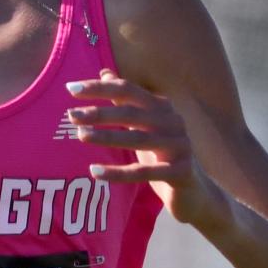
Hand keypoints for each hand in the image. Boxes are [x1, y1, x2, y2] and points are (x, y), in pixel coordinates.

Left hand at [67, 71, 225, 228]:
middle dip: (100, 112)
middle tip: (71, 116)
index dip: (100, 88)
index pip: (128, 90)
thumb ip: (126, 101)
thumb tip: (104, 73)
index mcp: (163, 107)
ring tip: (80, 136)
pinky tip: (94, 171)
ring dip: (107, 137)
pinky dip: (117, 173)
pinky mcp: (180, 172)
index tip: (71, 88)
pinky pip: (143, 172)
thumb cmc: (163, 156)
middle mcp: (173, 122)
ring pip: (138, 139)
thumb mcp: (144, 126)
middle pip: (132, 113)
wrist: (196, 194)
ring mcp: (180, 147)